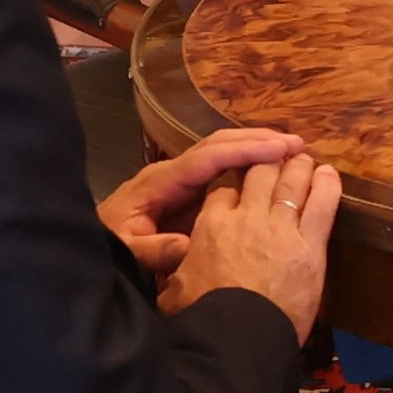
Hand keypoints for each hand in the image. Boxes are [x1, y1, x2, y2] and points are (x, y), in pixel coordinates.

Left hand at [99, 125, 303, 275]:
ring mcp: (180, 179)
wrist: (95, 245)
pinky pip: (221, 170)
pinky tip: (271, 169)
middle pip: (218, 145)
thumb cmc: (110, 246)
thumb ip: (154, 251)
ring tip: (292, 150)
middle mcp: (172, 172)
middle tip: (297, 143)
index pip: (207, 158)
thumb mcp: (127, 252)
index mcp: (160, 182)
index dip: (244, 151)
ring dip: (256, 147)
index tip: (279, 149)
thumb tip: (186, 245)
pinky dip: (248, 163)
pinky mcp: (187, 190)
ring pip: (222, 153)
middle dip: (257, 140)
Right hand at [162, 153, 340, 338]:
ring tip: (304, 158)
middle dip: (270, 160)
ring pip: (291, 181)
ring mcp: (280, 228)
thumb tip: (163, 263)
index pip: (223, 184)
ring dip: (299, 166)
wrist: (238, 339)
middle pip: (260, 171)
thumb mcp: (175, 287)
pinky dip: (327, 185)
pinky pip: (322, 204)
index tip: (242, 172)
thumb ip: (176, 264)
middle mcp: (246, 217)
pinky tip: (329, 174)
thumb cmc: (202, 319)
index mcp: (211, 224)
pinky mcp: (310, 246)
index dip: (234, 174)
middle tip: (281, 156)